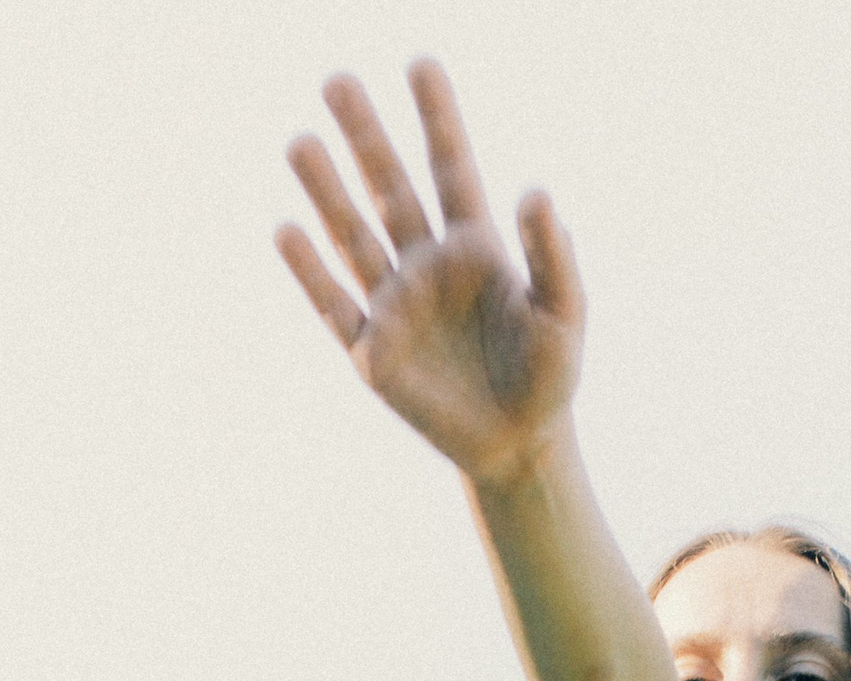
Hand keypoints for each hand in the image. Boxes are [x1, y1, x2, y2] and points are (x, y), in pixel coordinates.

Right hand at [278, 62, 581, 487]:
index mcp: (474, 247)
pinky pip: (336, 306)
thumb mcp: (563, 315)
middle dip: (365, 137)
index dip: (437, 119)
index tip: (421, 64)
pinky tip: (287, 231)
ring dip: (327, 191)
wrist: (519, 446)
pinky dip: (311, 272)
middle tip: (338, 81)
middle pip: (389, 188)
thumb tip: (536, 191)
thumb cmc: (548, 377)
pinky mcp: (374, 353)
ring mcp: (396, 306)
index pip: (450, 168)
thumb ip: (552, 256)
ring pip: (354, 236)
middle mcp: (427, 265)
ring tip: (301, 141)